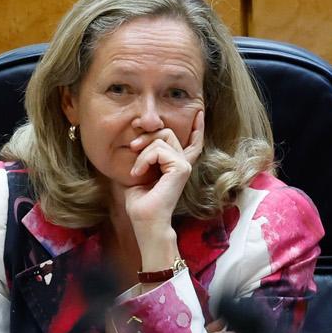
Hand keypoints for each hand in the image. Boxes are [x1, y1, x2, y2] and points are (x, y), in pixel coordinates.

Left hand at [122, 109, 205, 233]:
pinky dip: (144, 159)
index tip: (199, 113)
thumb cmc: (139, 201)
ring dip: (142, 152)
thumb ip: (143, 155)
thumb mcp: (139, 172)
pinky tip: (138, 173)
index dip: (196, 127)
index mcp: (176, 165)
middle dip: (147, 135)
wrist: (144, 220)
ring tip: (135, 170)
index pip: (192, 142)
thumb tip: (135, 139)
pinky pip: (158, 150)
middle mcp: (183, 164)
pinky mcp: (180, 168)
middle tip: (132, 146)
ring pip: (161, 139)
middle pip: (167, 132)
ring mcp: (184, 165)